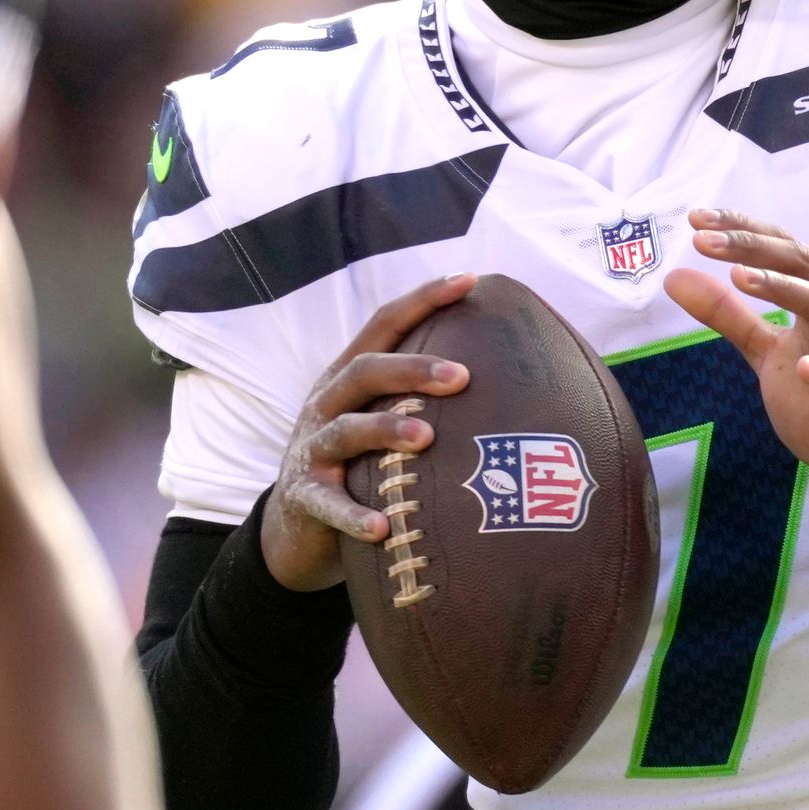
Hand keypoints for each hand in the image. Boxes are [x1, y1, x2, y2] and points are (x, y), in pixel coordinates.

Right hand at [259, 274, 474, 590]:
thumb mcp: (383, 423)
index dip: (423, 300)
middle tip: (463, 377)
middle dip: (412, 369)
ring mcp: (313, 449)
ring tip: (426, 439)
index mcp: (350, 377)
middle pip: (365, 371)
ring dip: (386, 430)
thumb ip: (424, 399)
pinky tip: (382, 527)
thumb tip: (513, 381)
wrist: (295, 529)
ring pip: (346, 430)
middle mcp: (328, 404)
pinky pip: (328, 503)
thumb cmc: (362, 466)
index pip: (385, 325)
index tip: (469, 280)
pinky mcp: (305, 497)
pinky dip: (353, 515)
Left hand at [666, 210, 808, 511]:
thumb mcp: (766, 355)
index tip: (696, 218)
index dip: (743, 231)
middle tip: (704, 240)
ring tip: (739, 278)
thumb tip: (676, 276)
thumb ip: (729, 317)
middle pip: (802, 266)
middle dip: (753, 249)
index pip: (782, 251)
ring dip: (784, 290)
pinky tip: (804, 369)